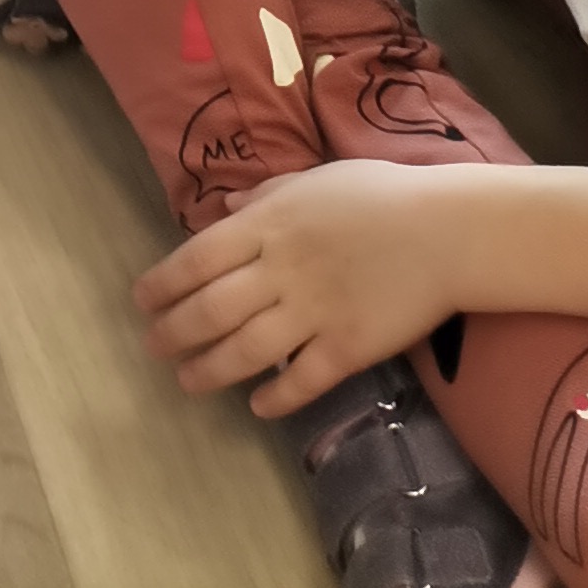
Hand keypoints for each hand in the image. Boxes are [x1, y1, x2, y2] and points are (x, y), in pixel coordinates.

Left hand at [137, 162, 469, 416]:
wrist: (445, 231)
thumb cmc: (376, 197)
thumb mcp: (309, 180)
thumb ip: (261, 198)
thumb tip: (219, 210)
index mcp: (268, 224)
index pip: (198, 258)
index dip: (163, 282)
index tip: (141, 300)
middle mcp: (282, 269)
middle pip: (213, 308)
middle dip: (175, 330)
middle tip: (152, 346)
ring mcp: (315, 311)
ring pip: (249, 349)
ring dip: (211, 368)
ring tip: (186, 380)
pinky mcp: (350, 347)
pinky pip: (304, 380)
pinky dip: (276, 397)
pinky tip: (256, 406)